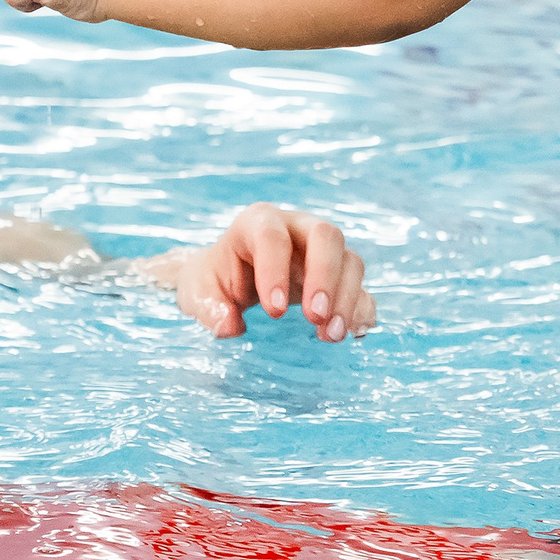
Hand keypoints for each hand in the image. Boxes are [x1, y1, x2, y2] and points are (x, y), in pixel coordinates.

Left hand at [162, 203, 375, 341]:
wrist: (230, 277)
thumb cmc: (213, 279)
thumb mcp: (198, 291)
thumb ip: (208, 307)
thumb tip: (229, 326)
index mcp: (257, 223)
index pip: (272, 236)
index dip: (275, 270)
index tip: (272, 313)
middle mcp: (296, 228)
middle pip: (326, 234)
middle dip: (325, 275)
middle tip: (315, 317)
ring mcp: (321, 251)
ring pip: (350, 260)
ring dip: (346, 299)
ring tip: (330, 336)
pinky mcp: (337, 276)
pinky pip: (361, 286)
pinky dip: (361, 309)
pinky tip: (354, 333)